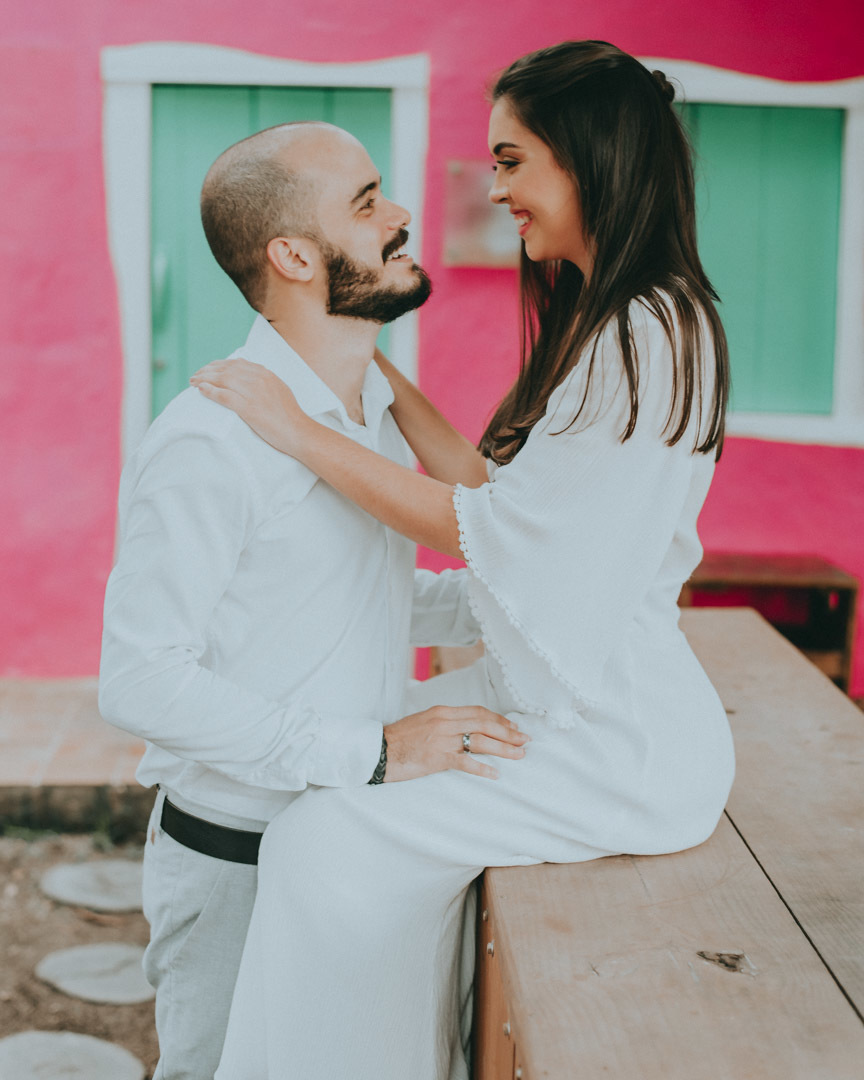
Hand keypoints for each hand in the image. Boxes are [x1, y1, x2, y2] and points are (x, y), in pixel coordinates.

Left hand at [190, 358, 311, 457]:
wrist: (299, 432)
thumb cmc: (289, 416)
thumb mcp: (279, 390)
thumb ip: (264, 382)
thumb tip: (249, 379)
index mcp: (266, 374)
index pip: (237, 364)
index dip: (219, 364)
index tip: (208, 368)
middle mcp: (259, 379)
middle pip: (226, 369)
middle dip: (207, 370)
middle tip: (195, 375)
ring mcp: (253, 393)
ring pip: (223, 379)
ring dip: (204, 379)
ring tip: (193, 381)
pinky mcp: (249, 408)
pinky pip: (224, 396)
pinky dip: (210, 391)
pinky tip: (200, 390)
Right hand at [383, 706, 529, 781]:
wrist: (379, 750)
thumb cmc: (400, 738)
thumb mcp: (424, 721)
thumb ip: (446, 723)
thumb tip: (465, 728)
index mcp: (443, 711)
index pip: (479, 712)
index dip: (499, 720)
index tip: (513, 727)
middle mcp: (446, 722)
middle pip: (485, 724)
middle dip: (508, 733)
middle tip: (525, 740)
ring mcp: (442, 739)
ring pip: (480, 741)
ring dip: (503, 748)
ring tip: (519, 755)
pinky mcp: (438, 758)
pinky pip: (466, 762)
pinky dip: (483, 768)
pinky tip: (495, 774)